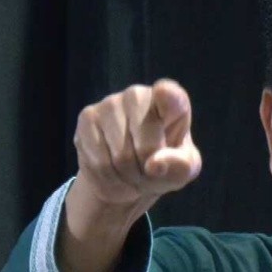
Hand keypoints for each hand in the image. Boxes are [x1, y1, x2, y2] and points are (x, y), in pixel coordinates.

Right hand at [73, 78, 201, 211]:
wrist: (128, 172)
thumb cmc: (164, 164)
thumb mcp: (184, 169)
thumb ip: (180, 165)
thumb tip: (154, 164)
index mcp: (172, 101)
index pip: (170, 94)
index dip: (166, 95)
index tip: (163, 93)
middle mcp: (139, 94)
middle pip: (145, 147)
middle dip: (147, 170)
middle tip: (148, 171)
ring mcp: (110, 103)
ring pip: (120, 157)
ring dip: (127, 176)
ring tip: (132, 172)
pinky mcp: (87, 118)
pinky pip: (98, 161)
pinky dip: (108, 177)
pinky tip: (113, 171)